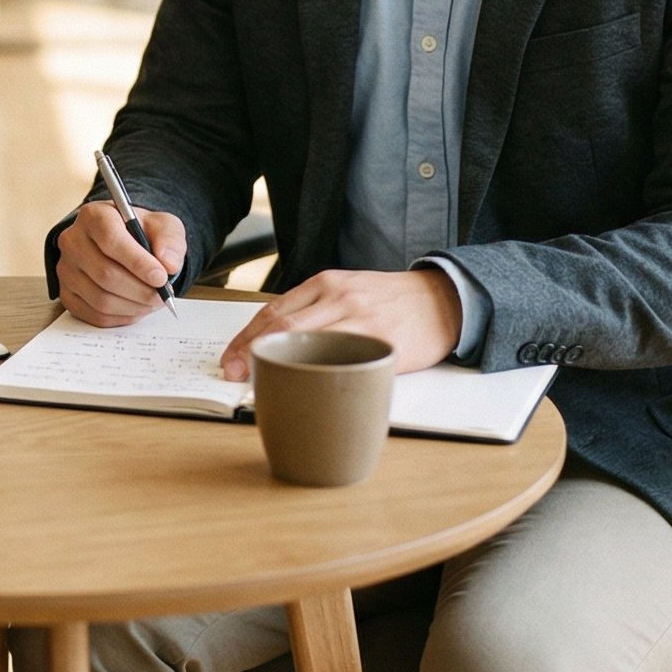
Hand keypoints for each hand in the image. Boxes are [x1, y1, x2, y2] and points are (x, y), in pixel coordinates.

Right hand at [55, 199, 186, 326]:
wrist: (122, 242)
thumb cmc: (140, 232)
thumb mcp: (162, 225)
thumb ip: (170, 240)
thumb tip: (168, 264)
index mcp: (94, 216)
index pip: (111, 240)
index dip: (138, 262)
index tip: (161, 277)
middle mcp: (73, 241)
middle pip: (105, 274)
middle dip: (140, 290)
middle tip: (162, 295)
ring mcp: (66, 269)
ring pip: (100, 299)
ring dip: (133, 306)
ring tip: (152, 301)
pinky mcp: (67, 294)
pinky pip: (95, 315)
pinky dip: (121, 317)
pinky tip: (136, 307)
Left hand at [219, 266, 461, 383]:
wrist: (442, 300)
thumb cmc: (391, 301)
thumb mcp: (350, 291)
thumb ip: (317, 309)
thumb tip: (276, 340)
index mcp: (326, 283)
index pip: (274, 310)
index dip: (246, 337)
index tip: (229, 359)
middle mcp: (338, 296)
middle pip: (283, 326)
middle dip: (251, 352)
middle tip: (231, 373)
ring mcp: (360, 319)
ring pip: (306, 343)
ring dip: (277, 365)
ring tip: (257, 383)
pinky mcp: (381, 343)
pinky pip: (343, 360)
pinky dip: (317, 375)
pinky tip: (304, 388)